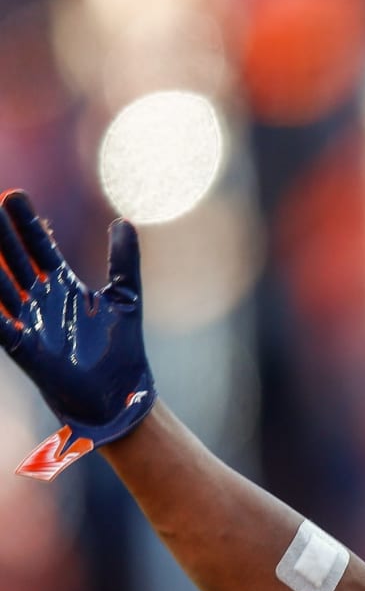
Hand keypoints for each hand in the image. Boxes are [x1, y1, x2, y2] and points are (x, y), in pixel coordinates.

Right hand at [0, 190, 155, 477]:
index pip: (39, 248)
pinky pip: (0, 326)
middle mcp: (41, 301)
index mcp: (62, 287)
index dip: (27, 224)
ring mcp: (31, 323)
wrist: (122, 395)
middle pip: (14, 260)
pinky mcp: (26, 349)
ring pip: (0, 287)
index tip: (14, 195)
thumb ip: (124, 261)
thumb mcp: (126, 299)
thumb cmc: (122, 349)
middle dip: (2, 234)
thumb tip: (125, 221)